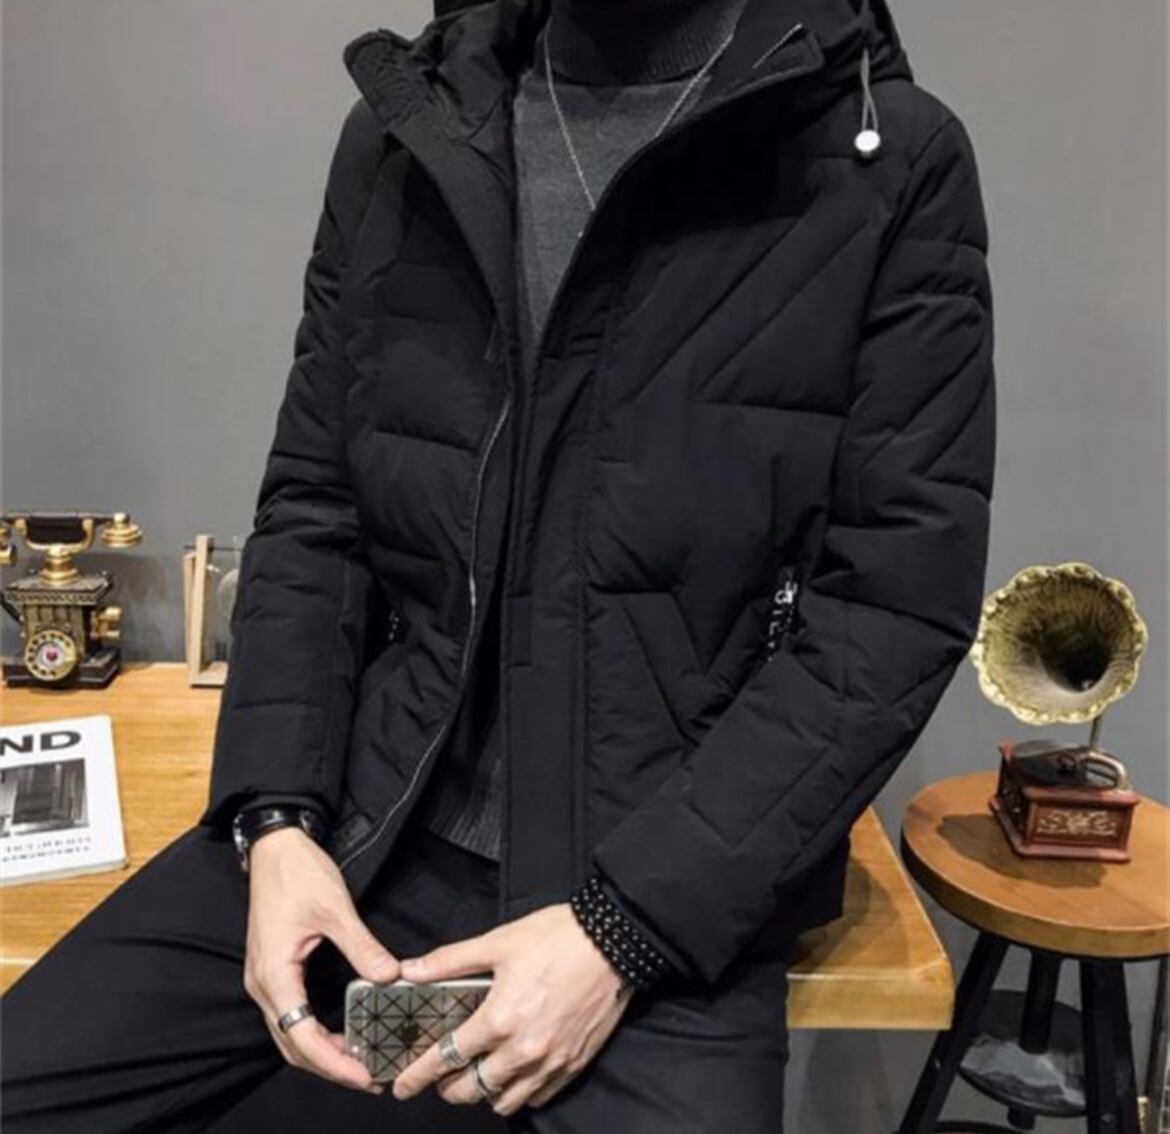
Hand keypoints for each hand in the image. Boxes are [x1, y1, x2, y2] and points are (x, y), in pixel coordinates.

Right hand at [243, 826, 398, 1093]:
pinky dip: (314, 1031)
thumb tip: (389, 977)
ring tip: (360, 1060)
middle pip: (293, 1044)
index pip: (302, 1036)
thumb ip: (362, 947)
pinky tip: (341, 1032)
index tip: (364, 1075)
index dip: (333, 1062)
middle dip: (329, 1066)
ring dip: (321, 1052)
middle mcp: (263, 984)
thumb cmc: (298, 873)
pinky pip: (291, 1014)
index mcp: (274, 974)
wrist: (275, 847)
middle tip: (369, 1076)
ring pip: (290, 1033)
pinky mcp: (273, 969)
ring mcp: (265, 978)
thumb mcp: (335, 909)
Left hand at [391, 903, 633, 1114]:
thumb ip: (450, 961)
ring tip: (479, 1073)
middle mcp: (522, 1051)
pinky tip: (515, 1074)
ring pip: (504, 1101)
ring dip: (484, 1093)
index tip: (401, 1086)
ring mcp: (550, 1063)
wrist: (614, 942)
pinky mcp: (573, 1065)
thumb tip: (410, 970)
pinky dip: (520, 1093)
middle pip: (472, 1090)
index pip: (446, 1058)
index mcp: (499, 1020)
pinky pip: (538, 1098)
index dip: (419, 1076)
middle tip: (441, 1076)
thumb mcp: (498, 941)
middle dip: (448, 1088)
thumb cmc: (556, 938)